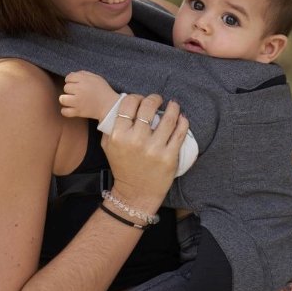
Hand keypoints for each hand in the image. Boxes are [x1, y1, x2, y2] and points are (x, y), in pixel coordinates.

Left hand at [59, 71, 119, 120]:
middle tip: (78, 93)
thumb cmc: (104, 91)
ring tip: (72, 100)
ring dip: (66, 100)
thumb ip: (83, 74)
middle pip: (66, 87)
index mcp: (84, 80)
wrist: (110, 106)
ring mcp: (78, 101)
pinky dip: (66, 111)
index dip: (72, 80)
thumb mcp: (96, 77)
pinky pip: (64, 111)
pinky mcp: (78, 112)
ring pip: (62, 99)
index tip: (77, 84)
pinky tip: (71, 108)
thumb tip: (70, 75)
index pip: (68, 77)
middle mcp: (79, 89)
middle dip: (71, 90)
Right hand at [102, 93, 188, 212]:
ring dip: (173, 107)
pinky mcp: (169, 157)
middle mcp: (136, 141)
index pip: (128, 104)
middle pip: (148, 106)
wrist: (136, 193)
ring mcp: (154, 149)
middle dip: (154, 98)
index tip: (141, 100)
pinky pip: (180, 133)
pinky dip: (183, 122)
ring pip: (168, 118)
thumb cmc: (123, 167)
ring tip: (173, 105)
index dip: (136, 97)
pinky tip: (182, 118)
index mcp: (119, 136)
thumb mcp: (108, 146)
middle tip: (158, 99)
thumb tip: (123, 105)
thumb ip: (111, 126)